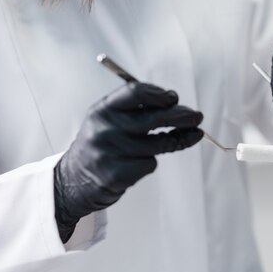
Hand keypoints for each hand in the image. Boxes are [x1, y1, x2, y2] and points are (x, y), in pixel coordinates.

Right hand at [54, 82, 203, 241]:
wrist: (74, 178)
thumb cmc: (102, 142)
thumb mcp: (108, 118)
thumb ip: (136, 108)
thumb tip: (175, 102)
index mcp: (103, 109)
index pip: (135, 93)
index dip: (159, 94)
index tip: (174, 98)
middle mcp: (105, 129)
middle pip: (154, 118)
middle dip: (182, 116)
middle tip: (197, 117)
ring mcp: (110, 153)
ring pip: (158, 144)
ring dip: (173, 141)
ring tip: (184, 137)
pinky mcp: (117, 175)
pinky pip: (150, 164)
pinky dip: (150, 162)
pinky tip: (136, 163)